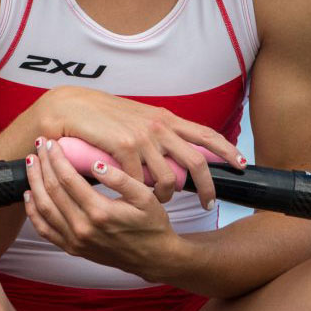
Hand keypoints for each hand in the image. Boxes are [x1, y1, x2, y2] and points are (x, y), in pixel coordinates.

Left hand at [22, 136, 177, 275]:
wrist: (153, 257)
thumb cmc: (151, 224)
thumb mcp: (145, 197)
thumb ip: (120, 178)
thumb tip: (96, 164)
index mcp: (100, 212)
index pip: (68, 179)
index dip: (56, 158)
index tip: (52, 143)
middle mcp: (83, 228)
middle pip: (52, 190)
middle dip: (42, 165)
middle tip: (38, 146)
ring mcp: (75, 240)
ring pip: (43, 208)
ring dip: (33, 183)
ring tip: (31, 163)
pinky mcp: (72, 248)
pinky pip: (44, 229)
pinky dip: (33, 211)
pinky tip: (29, 195)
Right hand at [39, 87, 245, 207]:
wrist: (69, 107)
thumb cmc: (101, 117)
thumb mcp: (137, 120)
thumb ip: (157, 135)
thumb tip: (173, 154)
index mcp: (165, 118)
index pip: (206, 134)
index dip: (227, 150)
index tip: (241, 165)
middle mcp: (158, 125)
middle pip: (196, 162)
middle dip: (208, 187)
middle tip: (208, 203)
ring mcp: (142, 136)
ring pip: (168, 178)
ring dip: (167, 197)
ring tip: (161, 203)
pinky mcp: (123, 146)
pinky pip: (140, 180)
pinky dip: (139, 192)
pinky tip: (135, 196)